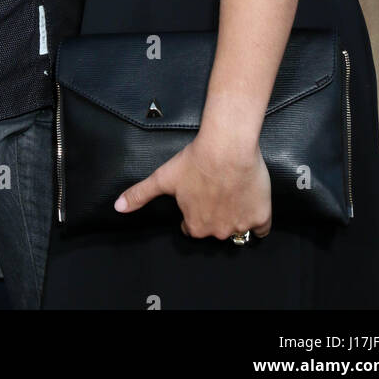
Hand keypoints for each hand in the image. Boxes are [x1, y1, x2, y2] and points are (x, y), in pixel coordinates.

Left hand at [114, 133, 271, 239]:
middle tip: (214, 191)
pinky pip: (260, 228)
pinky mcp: (261, 217)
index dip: (193, 211)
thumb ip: (139, 194)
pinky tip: (251, 202)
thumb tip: (117, 207)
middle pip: (214, 228)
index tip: (197, 195)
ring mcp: (240, 226)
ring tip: (231, 192)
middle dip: (213, 214)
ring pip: (237, 229)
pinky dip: (257, 220)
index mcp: (195, 226)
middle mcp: (217, 232)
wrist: (227, 146)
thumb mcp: (162, 178)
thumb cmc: (194, 160)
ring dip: (234, 216)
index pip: (192, 227)